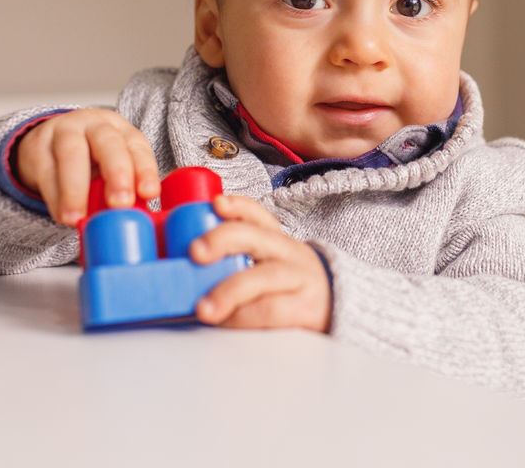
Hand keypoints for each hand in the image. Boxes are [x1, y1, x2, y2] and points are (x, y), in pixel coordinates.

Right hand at [15, 109, 159, 225]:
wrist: (48, 143)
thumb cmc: (90, 160)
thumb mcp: (111, 168)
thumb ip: (124, 188)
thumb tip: (134, 219)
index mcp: (121, 130)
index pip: (137, 146)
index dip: (145, 169)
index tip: (149, 193)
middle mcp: (94, 126)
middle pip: (108, 142)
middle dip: (117, 172)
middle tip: (120, 203)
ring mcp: (63, 132)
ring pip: (71, 154)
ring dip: (76, 189)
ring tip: (77, 217)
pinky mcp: (37, 146)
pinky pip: (46, 171)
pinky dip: (55, 197)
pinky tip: (62, 215)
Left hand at [190, 194, 331, 331]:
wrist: (339, 307)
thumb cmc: (291, 286)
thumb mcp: (271, 263)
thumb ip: (239, 258)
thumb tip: (185, 267)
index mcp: (276, 240)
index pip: (258, 214)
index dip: (237, 206)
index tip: (216, 204)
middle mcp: (288, 253)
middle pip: (256, 238)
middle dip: (222, 240)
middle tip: (196, 252)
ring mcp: (298, 280)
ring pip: (261, 278)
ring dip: (228, 292)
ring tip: (203, 308)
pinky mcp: (303, 309)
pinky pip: (269, 311)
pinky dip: (242, 317)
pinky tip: (225, 321)